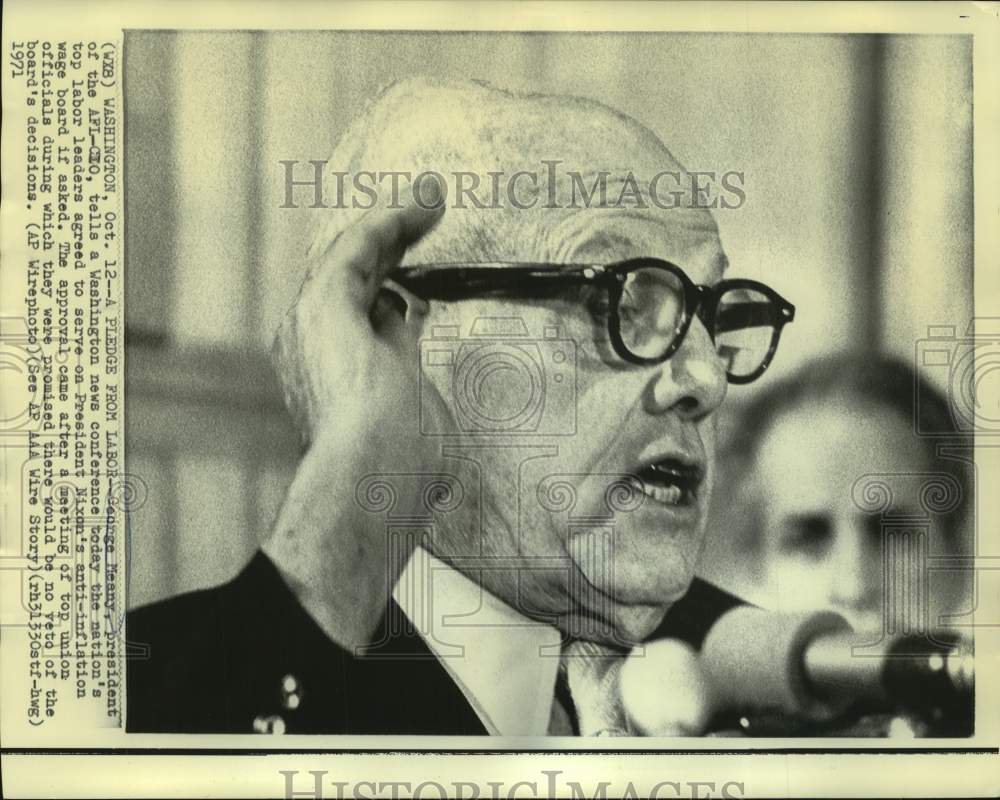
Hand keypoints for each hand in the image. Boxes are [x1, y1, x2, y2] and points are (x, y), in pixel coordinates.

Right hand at [264, 182, 449, 648]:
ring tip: (430, 197)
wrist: (379, 473)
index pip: (356, 321)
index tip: (418, 281)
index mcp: (326, 376)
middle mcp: (307, 344)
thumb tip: (403, 318)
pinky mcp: (324, 304)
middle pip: (350, 282)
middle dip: (388, 248)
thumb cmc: (403, 464)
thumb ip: (400, 361)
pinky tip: (419, 205)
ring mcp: (310, 323)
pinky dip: (388, 222)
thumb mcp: (407, 403)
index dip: (386, 291)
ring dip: (391, 224)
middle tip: (424, 218)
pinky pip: (358, 249)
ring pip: (350, 258)